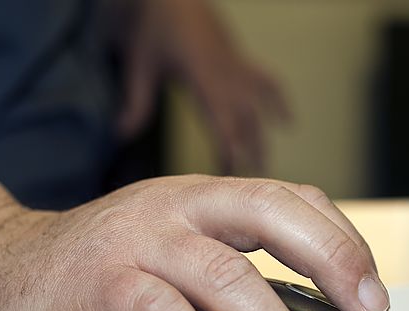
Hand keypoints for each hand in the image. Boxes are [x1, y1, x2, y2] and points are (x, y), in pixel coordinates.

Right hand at [0, 168, 388, 310]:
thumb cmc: (95, 270)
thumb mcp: (170, 255)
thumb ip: (225, 275)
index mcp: (198, 200)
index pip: (285, 198)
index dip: (339, 239)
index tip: (372, 293)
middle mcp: (172, 207)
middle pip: (267, 213)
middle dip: (329, 260)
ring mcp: (134, 240)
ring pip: (222, 274)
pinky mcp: (95, 281)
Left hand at [112, 0, 288, 173]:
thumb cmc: (155, 26)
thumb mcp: (140, 65)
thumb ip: (135, 102)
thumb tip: (121, 134)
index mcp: (202, 77)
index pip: (222, 120)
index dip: (230, 146)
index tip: (233, 173)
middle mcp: (226, 73)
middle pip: (245, 120)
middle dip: (248, 153)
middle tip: (248, 186)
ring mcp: (237, 66)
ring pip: (258, 108)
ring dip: (262, 137)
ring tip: (264, 169)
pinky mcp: (241, 60)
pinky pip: (267, 82)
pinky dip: (279, 101)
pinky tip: (288, 122)